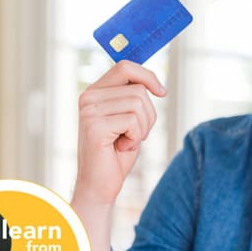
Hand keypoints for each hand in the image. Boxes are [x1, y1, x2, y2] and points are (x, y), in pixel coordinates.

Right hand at [74, 60, 164, 204]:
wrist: (100, 183)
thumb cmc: (117, 152)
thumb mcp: (129, 118)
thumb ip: (134, 97)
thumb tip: (155, 83)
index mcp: (96, 91)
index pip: (125, 67)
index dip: (148, 76)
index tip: (162, 93)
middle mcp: (88, 97)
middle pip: (138, 89)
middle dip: (148, 114)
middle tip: (136, 134)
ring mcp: (89, 110)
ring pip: (138, 104)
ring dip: (143, 127)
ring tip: (127, 141)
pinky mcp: (94, 126)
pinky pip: (133, 121)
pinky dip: (136, 137)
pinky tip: (121, 147)